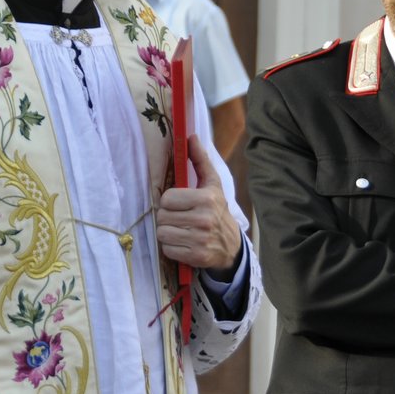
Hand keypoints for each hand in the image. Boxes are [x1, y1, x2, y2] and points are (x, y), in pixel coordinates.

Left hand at [157, 135, 241, 273]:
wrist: (232, 245)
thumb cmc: (217, 210)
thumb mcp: (212, 185)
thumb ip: (200, 160)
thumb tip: (190, 136)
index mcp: (206, 199)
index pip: (167, 199)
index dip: (170, 202)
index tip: (179, 204)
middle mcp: (204, 219)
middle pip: (162, 217)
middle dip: (167, 217)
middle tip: (179, 218)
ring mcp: (201, 240)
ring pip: (163, 234)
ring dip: (168, 233)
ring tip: (181, 230)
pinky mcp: (196, 257)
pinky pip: (168, 250)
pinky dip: (172, 247)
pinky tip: (184, 242)